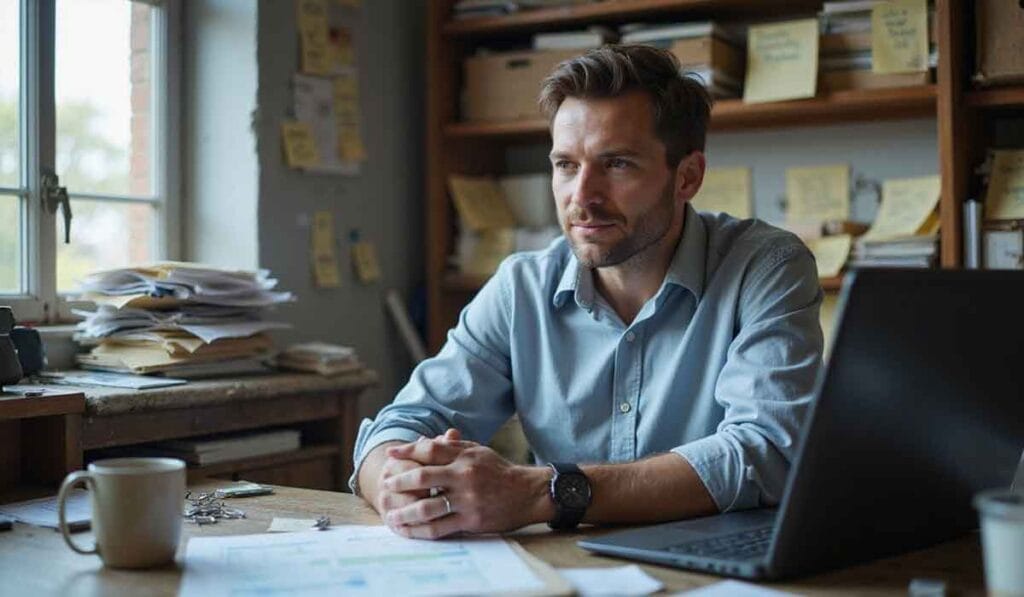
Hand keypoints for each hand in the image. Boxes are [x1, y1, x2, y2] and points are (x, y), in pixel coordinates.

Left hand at [382, 436, 549, 538]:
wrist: (527, 493)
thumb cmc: (498, 471)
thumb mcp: (477, 451)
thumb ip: (451, 447)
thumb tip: (423, 442)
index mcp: (465, 456)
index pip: (429, 450)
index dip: (407, 451)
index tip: (390, 456)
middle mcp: (464, 476)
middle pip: (422, 478)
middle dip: (399, 482)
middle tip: (385, 487)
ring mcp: (467, 500)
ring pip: (427, 507)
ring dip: (404, 512)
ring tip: (391, 515)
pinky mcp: (471, 520)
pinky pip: (439, 528)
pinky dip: (420, 531)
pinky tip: (410, 530)